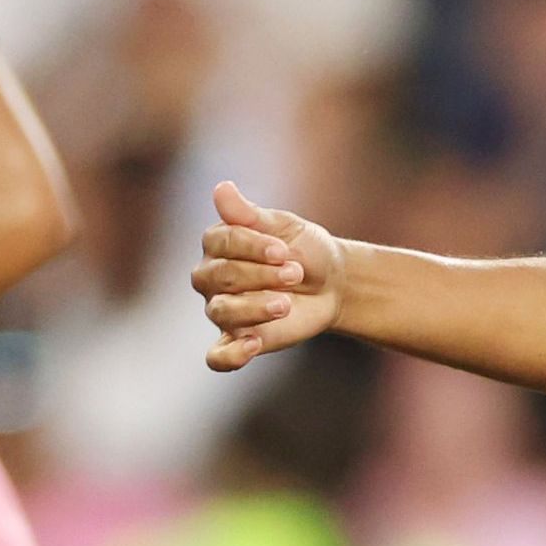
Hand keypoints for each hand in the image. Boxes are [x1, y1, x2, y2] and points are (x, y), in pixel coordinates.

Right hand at [188, 180, 349, 370]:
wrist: (333, 285)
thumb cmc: (305, 250)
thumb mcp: (284, 227)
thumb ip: (249, 215)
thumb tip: (221, 189)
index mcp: (218, 244)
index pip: (219, 242)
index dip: (250, 246)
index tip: (282, 249)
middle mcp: (212, 277)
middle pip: (219, 277)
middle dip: (259, 275)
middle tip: (294, 272)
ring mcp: (223, 310)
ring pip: (221, 312)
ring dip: (254, 307)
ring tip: (285, 304)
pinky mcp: (237, 340)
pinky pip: (217, 357)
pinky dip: (230, 356)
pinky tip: (253, 345)